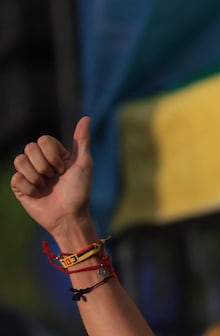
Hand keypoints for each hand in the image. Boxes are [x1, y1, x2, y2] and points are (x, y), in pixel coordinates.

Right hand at [10, 117, 93, 242]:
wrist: (69, 217)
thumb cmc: (80, 193)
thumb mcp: (84, 165)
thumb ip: (82, 141)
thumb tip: (86, 118)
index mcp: (55, 155)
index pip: (43, 139)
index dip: (52, 155)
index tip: (63, 169)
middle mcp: (41, 162)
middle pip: (29, 148)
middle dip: (45, 166)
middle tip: (55, 179)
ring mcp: (29, 174)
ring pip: (19, 161)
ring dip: (36, 177)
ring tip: (46, 188)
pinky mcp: (20, 187)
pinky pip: (16, 178)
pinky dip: (30, 188)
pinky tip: (39, 195)